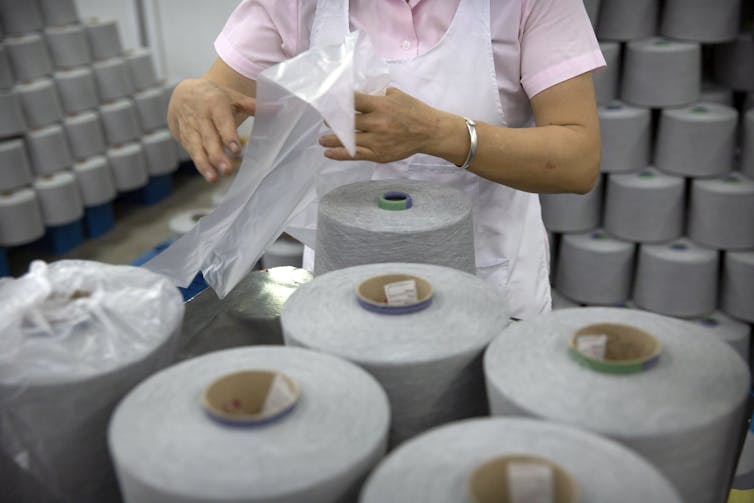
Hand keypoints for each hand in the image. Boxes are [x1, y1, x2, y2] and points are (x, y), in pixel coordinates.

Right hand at [168, 78, 255, 181]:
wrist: (184, 93)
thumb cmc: (215, 97)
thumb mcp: (233, 97)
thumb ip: (253, 105)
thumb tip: (279, 107)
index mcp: (215, 103)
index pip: (221, 120)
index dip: (228, 134)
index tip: (236, 149)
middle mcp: (201, 116)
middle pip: (209, 138)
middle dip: (217, 155)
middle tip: (227, 170)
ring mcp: (191, 128)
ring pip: (197, 147)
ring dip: (205, 164)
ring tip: (214, 178)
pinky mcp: (184, 138)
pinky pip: (191, 152)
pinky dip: (200, 164)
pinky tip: (209, 176)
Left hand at [318, 87, 442, 162]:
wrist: (430, 132)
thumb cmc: (414, 111)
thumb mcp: (397, 95)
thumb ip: (378, 94)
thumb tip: (360, 93)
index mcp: (380, 105)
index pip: (353, 100)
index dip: (339, 100)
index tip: (329, 100)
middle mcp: (376, 123)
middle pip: (347, 121)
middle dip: (334, 120)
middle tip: (326, 119)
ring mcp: (377, 140)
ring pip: (348, 140)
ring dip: (331, 139)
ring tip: (322, 139)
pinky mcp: (378, 154)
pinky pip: (355, 154)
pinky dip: (339, 154)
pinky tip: (328, 153)